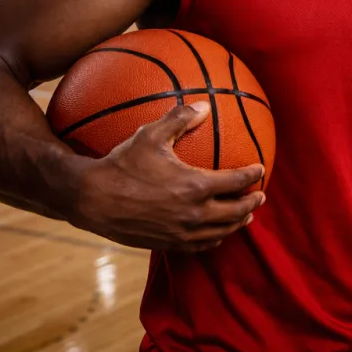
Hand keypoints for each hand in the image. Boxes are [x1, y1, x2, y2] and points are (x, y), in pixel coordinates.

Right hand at [67, 102, 265, 251]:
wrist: (91, 199)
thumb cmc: (121, 164)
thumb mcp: (150, 135)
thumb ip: (180, 119)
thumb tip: (204, 106)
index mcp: (196, 186)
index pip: (236, 181)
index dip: (252, 174)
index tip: (260, 168)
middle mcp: (194, 213)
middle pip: (236, 211)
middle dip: (252, 203)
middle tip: (260, 195)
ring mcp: (181, 232)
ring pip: (221, 231)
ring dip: (237, 223)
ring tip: (245, 216)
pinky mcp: (167, 244)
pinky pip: (200, 245)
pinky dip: (214, 238)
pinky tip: (216, 233)